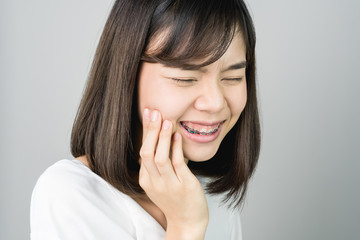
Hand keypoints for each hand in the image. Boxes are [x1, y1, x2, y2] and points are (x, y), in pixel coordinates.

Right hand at [139, 109, 208, 238]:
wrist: (188, 222)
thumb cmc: (175, 200)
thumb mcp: (160, 182)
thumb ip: (158, 164)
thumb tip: (160, 138)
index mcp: (146, 180)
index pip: (142, 151)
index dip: (145, 131)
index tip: (148, 113)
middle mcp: (154, 182)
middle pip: (146, 153)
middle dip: (149, 131)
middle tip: (153, 111)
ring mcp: (168, 185)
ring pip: (160, 158)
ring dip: (162, 138)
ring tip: (166, 120)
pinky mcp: (184, 186)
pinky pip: (178, 164)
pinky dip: (177, 148)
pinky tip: (178, 136)